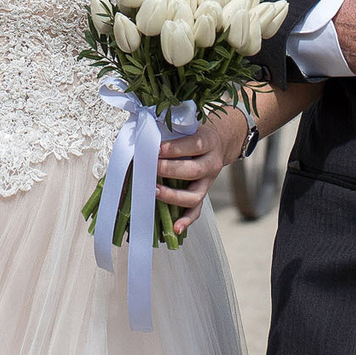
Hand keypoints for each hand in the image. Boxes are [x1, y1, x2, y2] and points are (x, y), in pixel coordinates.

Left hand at [155, 107, 246, 235]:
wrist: (216, 142)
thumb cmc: (191, 133)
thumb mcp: (185, 126)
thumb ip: (167, 130)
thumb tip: (139, 136)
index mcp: (208, 142)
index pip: (192, 145)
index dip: (173, 148)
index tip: (155, 149)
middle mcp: (211, 163)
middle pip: (193, 171)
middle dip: (169, 170)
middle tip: (150, 168)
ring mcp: (208, 183)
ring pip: (194, 195)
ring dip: (173, 196)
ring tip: (153, 191)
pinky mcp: (202, 195)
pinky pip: (196, 211)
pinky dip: (186, 221)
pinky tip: (175, 228)